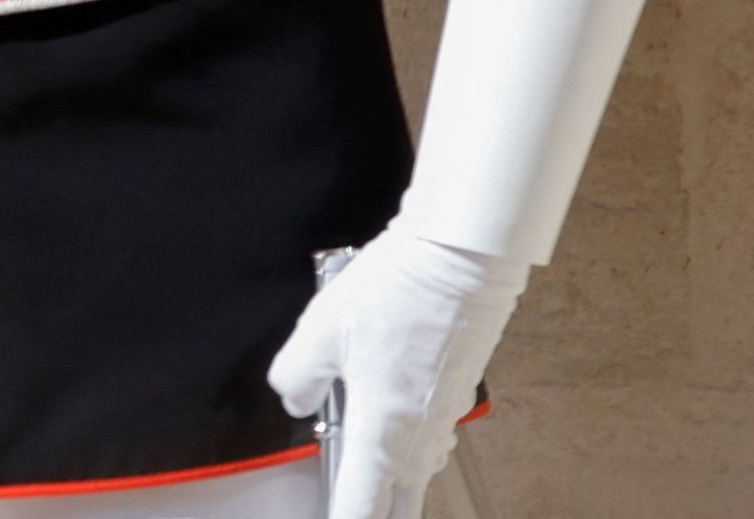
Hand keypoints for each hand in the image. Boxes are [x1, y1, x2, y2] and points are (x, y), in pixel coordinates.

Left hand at [267, 228, 527, 517]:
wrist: (459, 260)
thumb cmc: (396, 293)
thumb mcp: (320, 332)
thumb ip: (296, 376)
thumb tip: (293, 397)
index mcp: (382, 435)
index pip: (362, 509)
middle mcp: (419, 439)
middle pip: (399, 505)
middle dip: (376, 513)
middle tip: (354, 506)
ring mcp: (442, 420)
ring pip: (415, 472)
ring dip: (391, 480)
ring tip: (363, 473)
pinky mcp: (452, 396)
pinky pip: (427, 438)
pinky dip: (406, 443)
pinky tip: (387, 420)